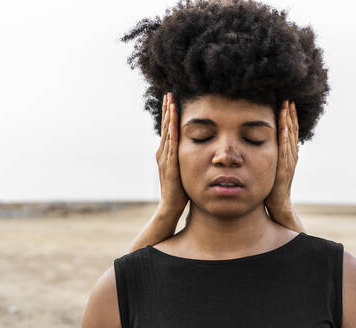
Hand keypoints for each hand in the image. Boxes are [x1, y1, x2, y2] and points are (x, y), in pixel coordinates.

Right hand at [156, 92, 188, 218]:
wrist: (171, 206)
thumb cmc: (179, 190)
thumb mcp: (182, 169)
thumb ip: (184, 158)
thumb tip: (193, 149)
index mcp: (165, 153)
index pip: (168, 129)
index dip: (169, 114)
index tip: (171, 99)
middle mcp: (162, 153)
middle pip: (165, 126)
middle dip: (167, 109)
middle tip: (169, 93)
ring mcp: (164, 158)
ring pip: (167, 133)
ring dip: (168, 116)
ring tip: (170, 101)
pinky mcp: (170, 165)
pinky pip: (171, 145)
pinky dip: (171, 132)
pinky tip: (173, 122)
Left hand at [264, 100, 301, 229]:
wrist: (278, 205)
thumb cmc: (269, 186)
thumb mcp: (268, 165)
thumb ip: (266, 154)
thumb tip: (255, 141)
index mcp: (287, 153)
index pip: (289, 130)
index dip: (288, 116)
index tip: (285, 101)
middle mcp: (291, 155)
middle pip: (292, 130)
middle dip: (289, 113)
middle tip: (287, 97)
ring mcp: (289, 162)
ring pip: (290, 137)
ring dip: (288, 121)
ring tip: (287, 105)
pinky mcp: (284, 169)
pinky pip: (285, 150)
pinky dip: (285, 137)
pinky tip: (283, 126)